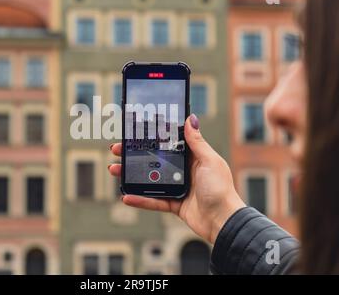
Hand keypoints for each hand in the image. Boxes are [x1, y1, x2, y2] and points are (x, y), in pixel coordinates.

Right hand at [108, 114, 244, 243]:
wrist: (224, 220)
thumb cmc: (221, 189)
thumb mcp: (209, 160)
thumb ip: (197, 142)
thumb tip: (191, 119)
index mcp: (192, 158)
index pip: (167, 144)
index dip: (151, 138)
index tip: (135, 133)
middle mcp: (183, 171)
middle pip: (153, 161)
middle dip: (134, 155)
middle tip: (118, 150)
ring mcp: (177, 188)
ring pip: (149, 180)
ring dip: (131, 175)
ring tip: (115, 170)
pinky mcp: (174, 204)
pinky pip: (153, 201)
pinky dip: (140, 200)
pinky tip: (126, 196)